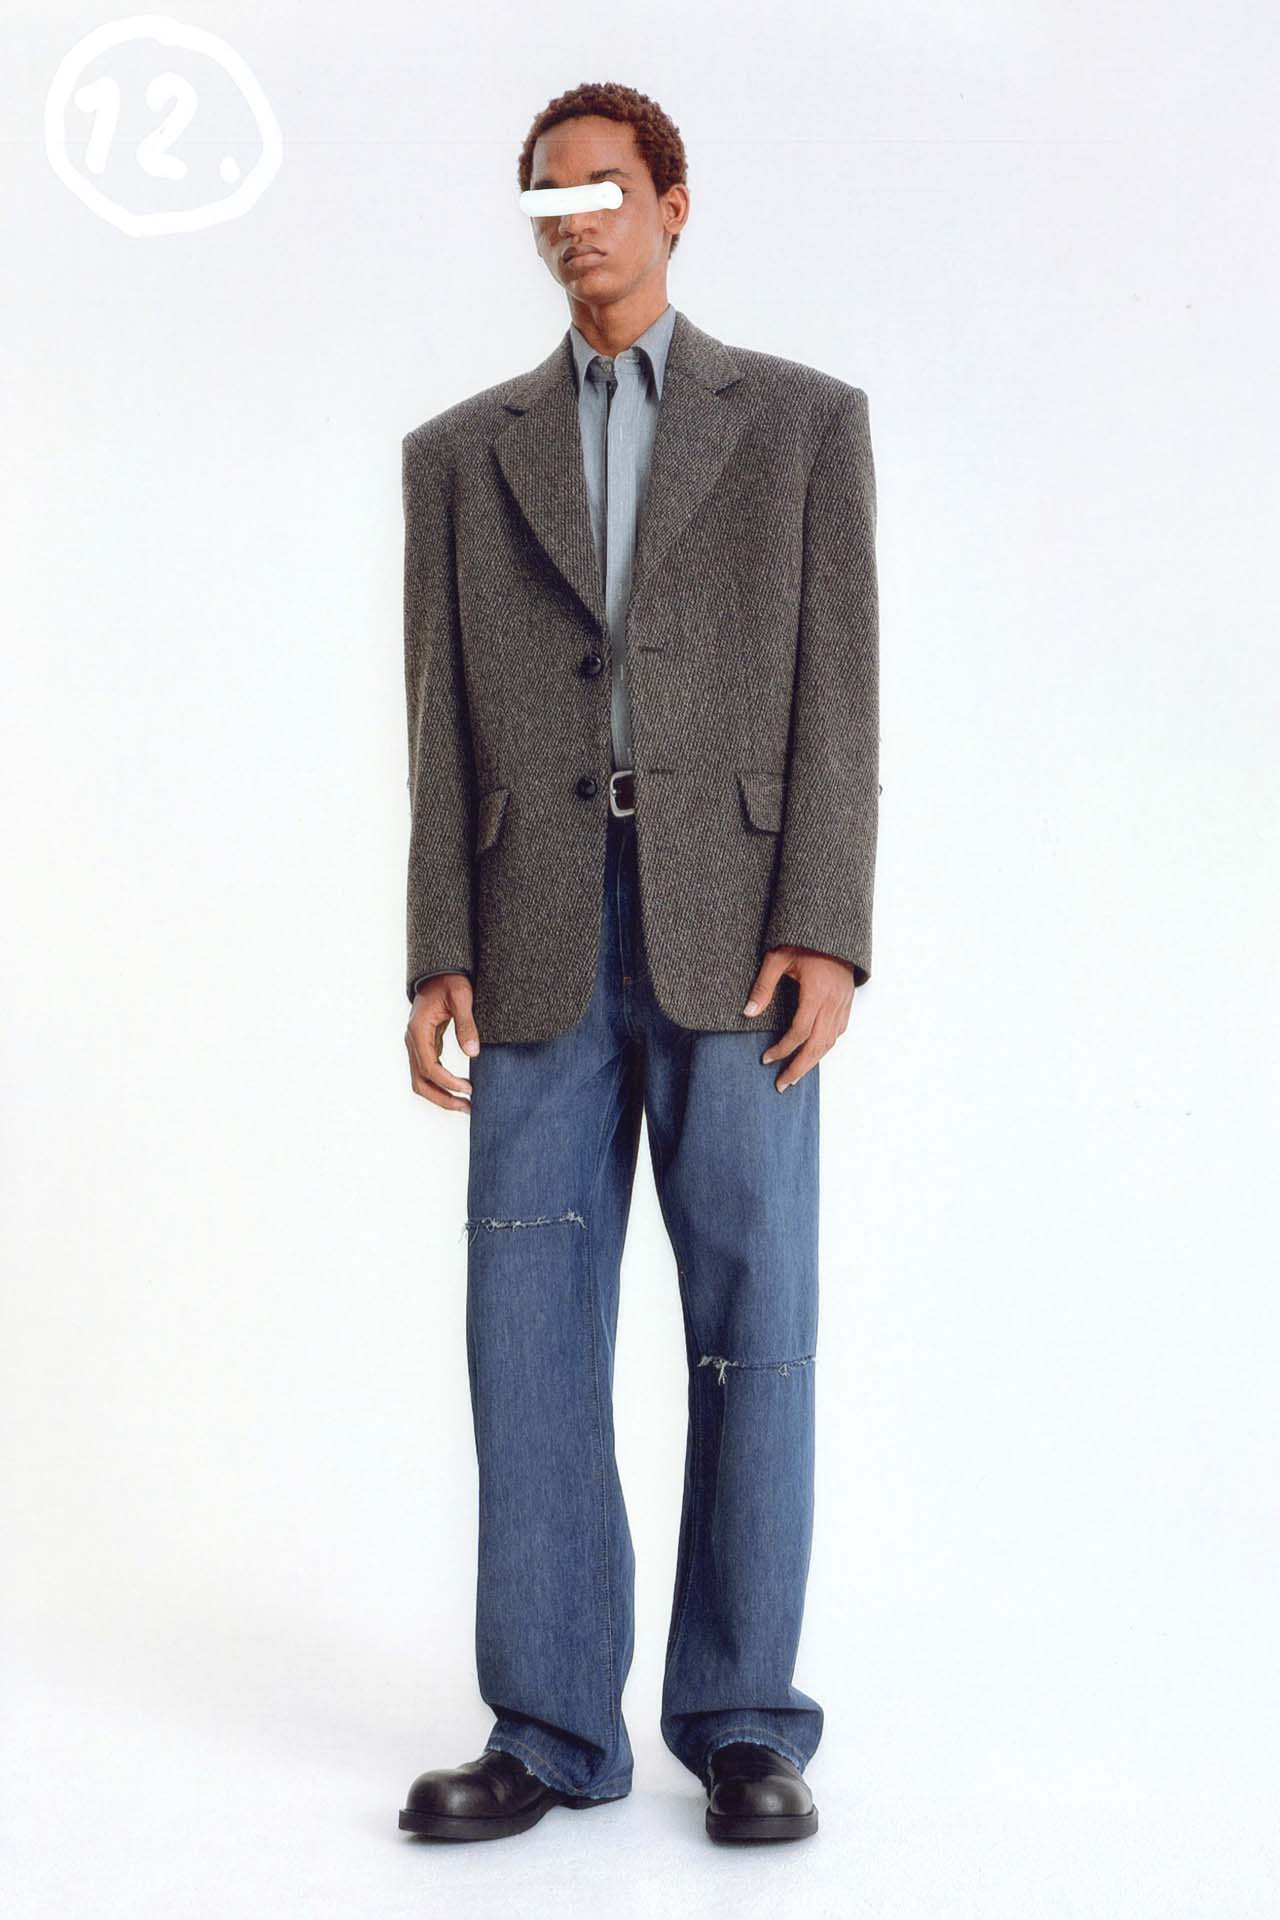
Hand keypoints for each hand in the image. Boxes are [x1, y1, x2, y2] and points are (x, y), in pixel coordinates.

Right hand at [405, 973, 479, 1113]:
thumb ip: (466, 1024)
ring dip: (441, 1096)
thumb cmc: (451, 980)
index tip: (469, 1089)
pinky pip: (428, 1072)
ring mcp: (416, 1044)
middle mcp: (412, 1040)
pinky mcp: (425, 1045)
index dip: (448, 1082)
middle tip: (468, 1107)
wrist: (439, 971)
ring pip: (421, 1081)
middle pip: (420, 1082)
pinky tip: (461, 1089)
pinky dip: (442, 1085)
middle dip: (443, 1098)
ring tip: (466, 1105)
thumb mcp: (462, 997)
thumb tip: (473, 1053)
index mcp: (418, 1030)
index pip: (429, 1067)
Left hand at [743, 946, 854, 1090]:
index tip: (766, 1059)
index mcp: (817, 992)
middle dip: (799, 1067)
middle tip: (782, 1085)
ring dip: (813, 1062)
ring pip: (830, 1041)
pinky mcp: (847, 1002)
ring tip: (795, 1077)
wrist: (834, 927)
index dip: (782, 1048)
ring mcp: (844, 1003)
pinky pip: (839, 1031)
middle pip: (818, 1045)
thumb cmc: (804, 940)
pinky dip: (826, 1046)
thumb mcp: (778, 957)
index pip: (799, 1031)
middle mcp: (834, 1002)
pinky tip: (814, 1053)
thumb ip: (763, 986)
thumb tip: (748, 1012)